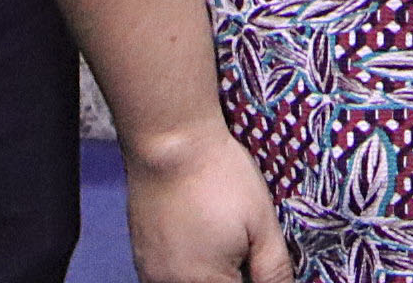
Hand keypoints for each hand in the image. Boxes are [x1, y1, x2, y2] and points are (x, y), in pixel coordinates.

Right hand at [125, 131, 296, 282]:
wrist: (170, 144)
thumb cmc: (221, 179)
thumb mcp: (262, 222)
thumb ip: (272, 267)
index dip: (256, 278)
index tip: (259, 257)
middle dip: (235, 274)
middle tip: (245, 243)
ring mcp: (150, 273)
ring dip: (213, 272)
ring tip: (222, 237)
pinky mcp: (139, 257)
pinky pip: (169, 276)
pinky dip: (188, 267)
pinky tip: (200, 237)